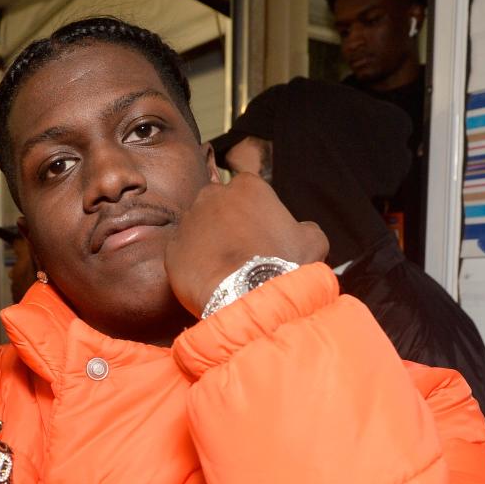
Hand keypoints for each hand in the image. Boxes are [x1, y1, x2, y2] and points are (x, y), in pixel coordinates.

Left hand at [164, 173, 328, 316]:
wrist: (247, 297)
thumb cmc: (283, 265)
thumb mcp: (312, 242)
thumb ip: (305, 228)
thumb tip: (300, 231)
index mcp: (247, 186)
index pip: (247, 191)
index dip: (254, 213)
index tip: (259, 234)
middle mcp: (212, 196)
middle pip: (218, 205)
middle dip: (226, 223)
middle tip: (240, 251)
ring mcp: (188, 221)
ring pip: (197, 228)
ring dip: (207, 242)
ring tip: (223, 268)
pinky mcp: (172, 248)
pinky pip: (182, 253)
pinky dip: (192, 264)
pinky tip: (208, 279)